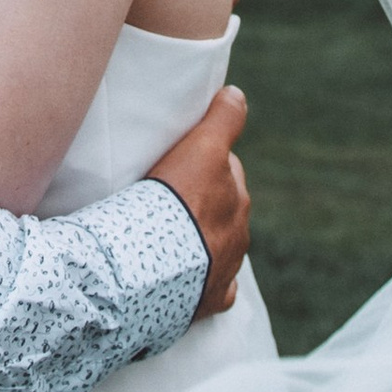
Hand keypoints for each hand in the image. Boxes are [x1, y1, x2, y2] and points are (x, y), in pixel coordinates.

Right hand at [147, 84, 250, 317]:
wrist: (154, 265)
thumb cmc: (174, 201)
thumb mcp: (201, 148)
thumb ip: (224, 119)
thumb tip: (238, 93)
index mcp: (236, 196)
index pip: (226, 169)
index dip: (205, 162)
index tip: (181, 162)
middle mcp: (238, 231)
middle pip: (224, 207)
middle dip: (206, 200)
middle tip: (170, 196)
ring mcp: (226, 266)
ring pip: (220, 245)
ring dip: (202, 239)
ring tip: (168, 235)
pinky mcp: (212, 297)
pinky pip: (216, 288)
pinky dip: (206, 281)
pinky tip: (188, 278)